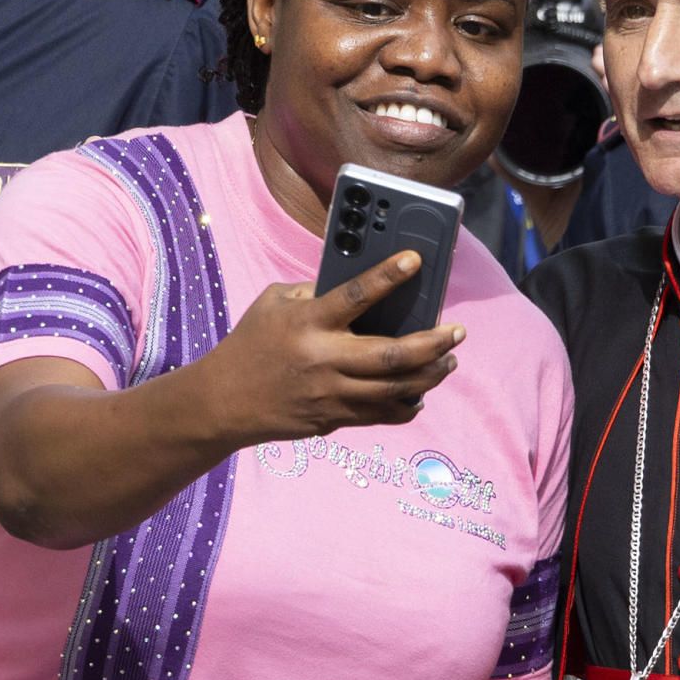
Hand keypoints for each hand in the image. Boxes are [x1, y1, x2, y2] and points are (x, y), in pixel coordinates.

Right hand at [198, 253, 463, 439]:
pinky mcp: (333, 420)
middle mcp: (324, 359)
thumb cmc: (250, 343)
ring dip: (430, 376)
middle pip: (393, 355)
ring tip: (448, 362)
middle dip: (433, 343)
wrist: (223, 402)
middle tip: (457, 333)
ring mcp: (331, 394)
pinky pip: (382, 415)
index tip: (416, 260)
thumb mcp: (273, 302)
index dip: (388, 275)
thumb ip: (314, 291)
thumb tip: (361, 290)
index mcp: (308, 322)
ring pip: (396, 390)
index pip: (355, 295)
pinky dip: (406, 404)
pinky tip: (419, 392)